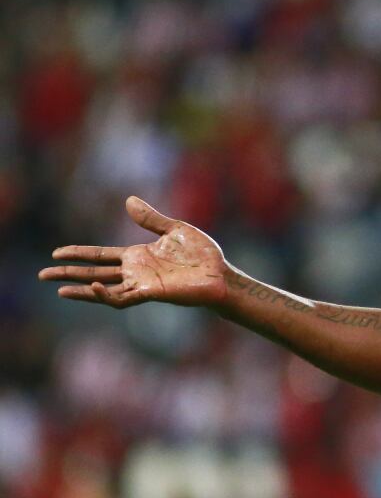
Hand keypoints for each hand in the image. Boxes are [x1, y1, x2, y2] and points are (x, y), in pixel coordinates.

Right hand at [40, 196, 227, 309]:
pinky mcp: (150, 294)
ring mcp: (140, 284)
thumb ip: (150, 218)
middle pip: (94, 273)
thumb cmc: (202, 253)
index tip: (57, 253)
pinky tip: (93, 286)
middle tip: (43, 274)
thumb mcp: (174, 229)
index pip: (100, 255)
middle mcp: (134, 271)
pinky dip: (106, 294)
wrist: (220, 273)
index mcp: (137, 255)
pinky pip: (122, 297)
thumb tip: (128, 200)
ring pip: (103, 290)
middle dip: (69, 274)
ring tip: (59, 289)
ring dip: (82, 290)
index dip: (79, 253)